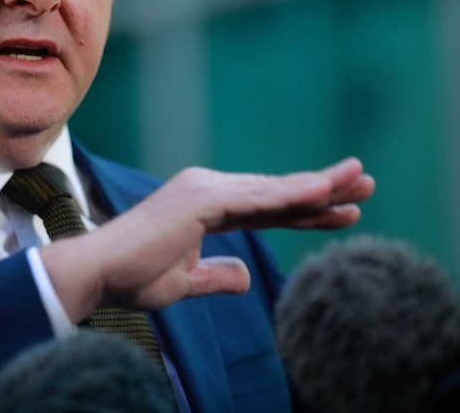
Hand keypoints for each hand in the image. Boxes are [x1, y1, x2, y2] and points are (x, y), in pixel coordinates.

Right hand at [41, 157, 373, 322]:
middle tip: (364, 184)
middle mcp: (206, 188)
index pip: (265, 207)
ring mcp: (203, 189)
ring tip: (358, 181)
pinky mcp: (200, 199)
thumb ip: (218, 275)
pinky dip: (291, 196)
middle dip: (321, 191)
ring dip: (318, 187)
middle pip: (275, 191)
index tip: (342, 212)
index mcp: (204, 204)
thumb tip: (245, 275)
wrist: (98, 272)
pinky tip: (323, 193)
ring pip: (271, 190)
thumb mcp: (187, 281)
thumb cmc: (134, 276)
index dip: (304, 210)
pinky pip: (256, 199)